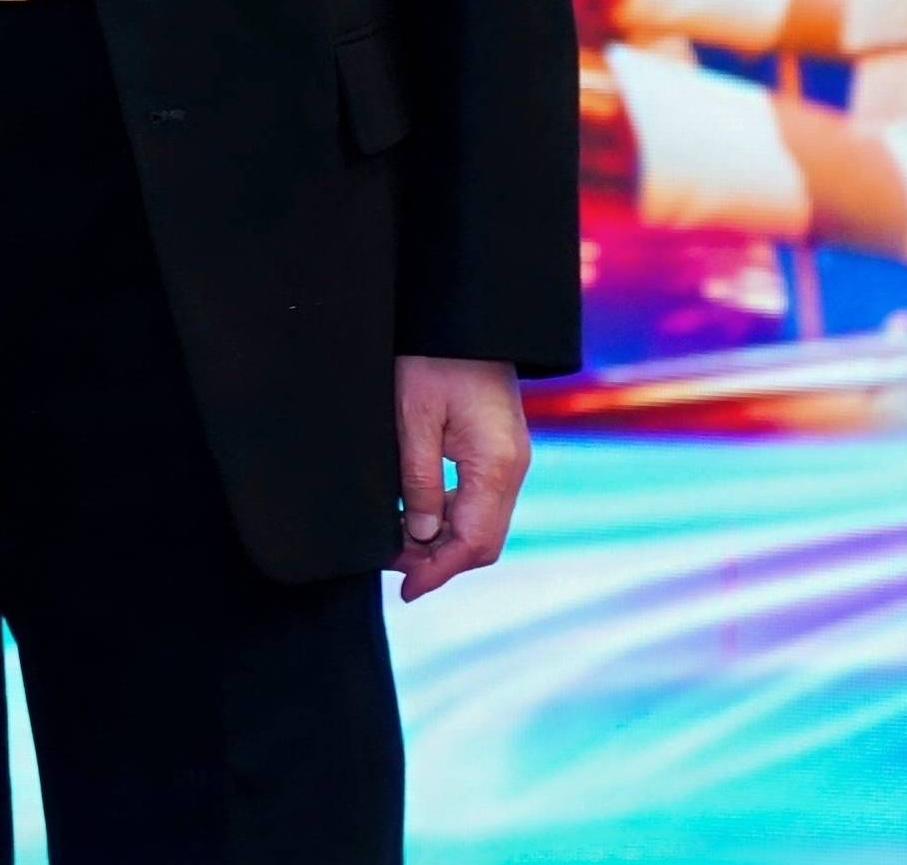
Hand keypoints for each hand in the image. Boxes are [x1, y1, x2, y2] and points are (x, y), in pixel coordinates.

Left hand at [392, 353, 531, 602]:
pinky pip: (481, 499)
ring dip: (444, 540)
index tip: (405, 589)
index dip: (437, 571)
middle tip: (394, 567)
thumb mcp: (412, 418)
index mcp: (496, 465)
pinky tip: (417, 514)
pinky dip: (452, 516)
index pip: (473, 543)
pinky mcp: (501, 449)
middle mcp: (513, 467)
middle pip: (483, 541)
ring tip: (397, 543)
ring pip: (483, 523)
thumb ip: (417, 480)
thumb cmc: (434, 359)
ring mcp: (511, 458)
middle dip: (440, 561)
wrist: (466, 318)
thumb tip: (418, 534)